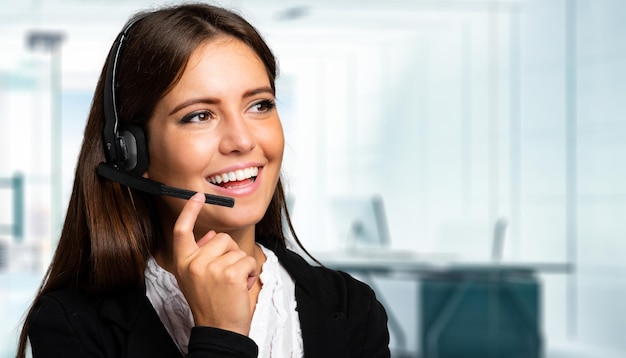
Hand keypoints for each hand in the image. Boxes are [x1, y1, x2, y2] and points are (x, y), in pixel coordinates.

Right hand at [172, 192, 258, 334]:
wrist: (219, 330)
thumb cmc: (211, 305)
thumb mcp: (195, 279)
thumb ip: (200, 255)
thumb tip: (209, 235)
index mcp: (182, 263)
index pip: (182, 230)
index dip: (189, 211)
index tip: (197, 198)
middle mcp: (194, 263)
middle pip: (219, 238)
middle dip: (229, 253)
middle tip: (224, 277)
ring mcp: (211, 267)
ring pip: (236, 249)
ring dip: (240, 265)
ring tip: (232, 284)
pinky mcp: (230, 273)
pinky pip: (247, 260)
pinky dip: (250, 272)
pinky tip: (240, 286)